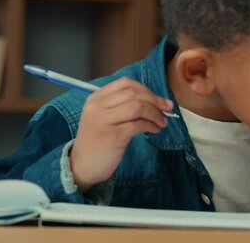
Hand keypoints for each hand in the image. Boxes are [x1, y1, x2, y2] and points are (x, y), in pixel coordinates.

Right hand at [69, 77, 172, 191]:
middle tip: (167, 109)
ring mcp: (104, 121)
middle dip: (155, 100)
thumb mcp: (102, 117)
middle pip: (134, 93)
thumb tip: (153, 100)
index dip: (146, 90)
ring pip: (138, 106)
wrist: (82, 166)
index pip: (125, 84)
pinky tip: (154, 130)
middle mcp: (98, 106)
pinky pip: (138, 124)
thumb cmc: (97, 141)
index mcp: (96, 98)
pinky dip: (151, 125)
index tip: (159, 99)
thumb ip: (120, 105)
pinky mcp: (113, 136)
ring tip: (162, 122)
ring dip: (155, 113)